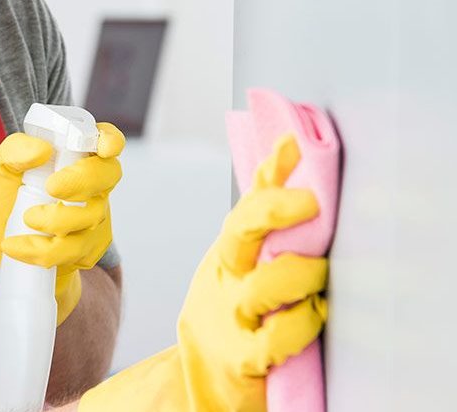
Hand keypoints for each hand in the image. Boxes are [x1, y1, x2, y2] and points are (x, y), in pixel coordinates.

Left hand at [0, 122, 124, 324]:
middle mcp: (94, 185)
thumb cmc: (8, 197)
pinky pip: (75, 251)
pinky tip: (17, 247)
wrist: (2, 244)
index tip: (102, 148)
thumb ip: (15, 151)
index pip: (106, 140)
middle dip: (81, 180)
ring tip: (25, 219)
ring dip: (56, 220)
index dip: (111, 140)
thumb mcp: (2, 169)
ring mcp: (96, 218)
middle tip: (51, 187)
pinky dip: (42, 250)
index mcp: (78, 156)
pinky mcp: (89, 249)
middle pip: (108, 175)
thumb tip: (41, 149)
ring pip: (92, 217)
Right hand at [79, 134, 328, 410]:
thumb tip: (290, 156)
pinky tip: (314, 315)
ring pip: (262, 286)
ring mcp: (230, 318)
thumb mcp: (242, 270)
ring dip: (300, 275)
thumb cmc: (236, 317)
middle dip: (273, 210)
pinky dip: (301, 324)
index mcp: (227, 255)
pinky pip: (276, 337)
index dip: (270, 173)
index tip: (293, 144)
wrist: (205, 381)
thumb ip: (267, 227)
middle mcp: (225, 279)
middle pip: (240, 233)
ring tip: (320, 274)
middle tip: (311, 201)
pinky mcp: (242, 358)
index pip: (246, 204)